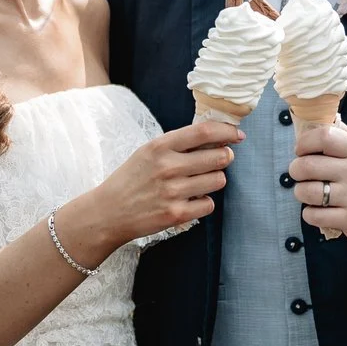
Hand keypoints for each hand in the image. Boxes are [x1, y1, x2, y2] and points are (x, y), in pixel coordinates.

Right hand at [65, 120, 238, 257]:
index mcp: (160, 147)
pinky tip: (189, 201)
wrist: (109, 211)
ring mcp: (173, 191)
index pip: (204, 132)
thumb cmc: (132, 180)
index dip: (227, 132)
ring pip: (218, 180)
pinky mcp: (178, 213)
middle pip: (219, 157)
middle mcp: (168, 167)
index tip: (237, 135)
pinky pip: (209, 204)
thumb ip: (177, 145)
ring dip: (214, 180)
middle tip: (219, 160)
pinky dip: (203, 203)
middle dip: (224, 158)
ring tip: (197, 182)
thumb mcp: (148, 153)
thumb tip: (215, 138)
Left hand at [287, 119, 346, 245]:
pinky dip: (310, 214)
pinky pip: (313, 215)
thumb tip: (314, 122)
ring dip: (301, 192)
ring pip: (306, 192)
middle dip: (296, 170)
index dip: (304, 142)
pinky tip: (319, 210)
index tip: (301, 151)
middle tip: (300, 174)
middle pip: (307, 165)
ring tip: (309, 193)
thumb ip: (342, 135)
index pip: (324, 136)